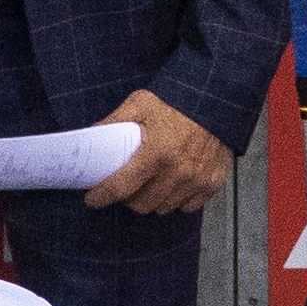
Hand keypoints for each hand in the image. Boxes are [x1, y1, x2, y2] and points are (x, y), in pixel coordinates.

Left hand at [84, 90, 231, 215]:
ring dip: (152, 200)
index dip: (102, 196)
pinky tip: (171, 186)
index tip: (92, 199)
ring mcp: (196, 180)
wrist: (215, 98)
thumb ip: (114, 121)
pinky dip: (177, 200)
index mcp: (156, 153)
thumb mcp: (140, 103)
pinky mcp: (212, 183)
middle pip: (141, 204)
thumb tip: (91, 134)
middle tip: (124, 186)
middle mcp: (177, 171)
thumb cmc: (177, 100)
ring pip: (163, 207)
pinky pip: (188, 206)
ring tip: (147, 185)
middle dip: (127, 198)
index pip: (121, 187)